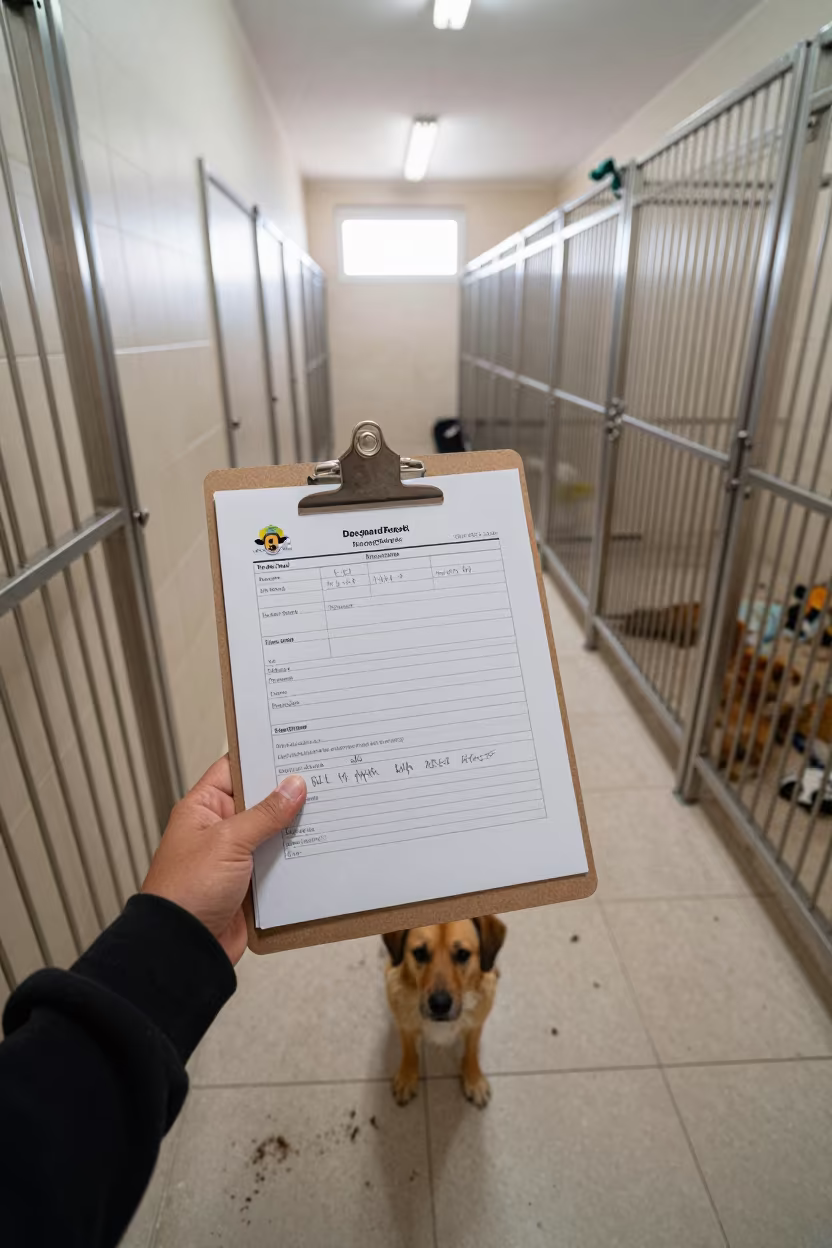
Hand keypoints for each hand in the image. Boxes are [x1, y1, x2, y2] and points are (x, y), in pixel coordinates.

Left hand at [141, 756, 305, 964]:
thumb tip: (293, 786)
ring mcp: (235, 858)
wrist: (182, 948)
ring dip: (294, 828)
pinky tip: (319, 848)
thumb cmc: (186, 892)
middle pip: (259, 801)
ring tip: (328, 809)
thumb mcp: (228, 842)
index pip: (233, 769)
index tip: (293, 745)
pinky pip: (278, 864)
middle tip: (321, 776)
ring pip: (272, 833)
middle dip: (287, 794)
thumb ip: (265, 814)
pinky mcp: (250, 884)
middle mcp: (219, 830)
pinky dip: (296, 859)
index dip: (260, 756)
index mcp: (203, 809)